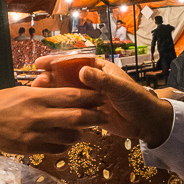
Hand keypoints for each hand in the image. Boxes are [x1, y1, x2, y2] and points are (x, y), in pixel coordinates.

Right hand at [0, 85, 106, 153]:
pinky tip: (64, 139)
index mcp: (37, 97)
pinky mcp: (31, 148)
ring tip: (82, 129)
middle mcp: (39, 116)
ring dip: (80, 133)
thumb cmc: (0, 103)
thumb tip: (65, 92)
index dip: (90, 97)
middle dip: (94, 117)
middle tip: (105, 116)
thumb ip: (43, 93)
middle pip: (77, 117)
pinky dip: (65, 145)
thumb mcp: (22, 91)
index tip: (102, 96)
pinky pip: (57, 149)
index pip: (72, 96)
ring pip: (70, 136)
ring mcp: (35, 134)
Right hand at [33, 55, 172, 146]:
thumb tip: (82, 71)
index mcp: (98, 69)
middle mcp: (91, 81)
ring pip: (65, 93)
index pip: (73, 61)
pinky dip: (59, 108)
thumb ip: (101, 80)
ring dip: (51, 94)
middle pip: (65, 77)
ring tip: (37, 97)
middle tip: (35, 84)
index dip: (55, 62)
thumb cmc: (137, 100)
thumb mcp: (119, 88)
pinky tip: (48, 112)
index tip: (40, 64)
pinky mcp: (88, 112)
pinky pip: (70, 108)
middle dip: (49, 79)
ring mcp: (89, 97)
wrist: (147, 122)